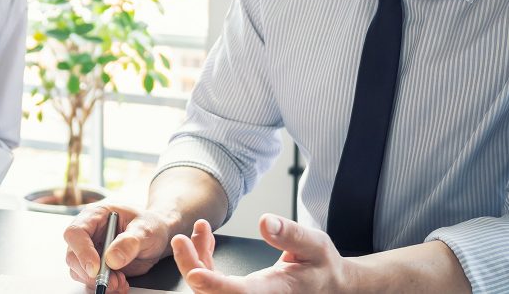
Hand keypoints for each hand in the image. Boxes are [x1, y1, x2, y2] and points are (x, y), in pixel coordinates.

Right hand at [64, 203, 174, 292]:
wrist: (157, 236)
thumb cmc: (150, 225)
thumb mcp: (145, 230)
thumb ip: (130, 242)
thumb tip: (112, 259)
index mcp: (95, 215)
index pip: (76, 232)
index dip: (82, 251)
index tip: (96, 268)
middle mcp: (88, 232)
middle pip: (73, 255)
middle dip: (91, 273)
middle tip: (113, 281)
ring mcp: (90, 250)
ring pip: (79, 271)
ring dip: (98, 281)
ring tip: (120, 282)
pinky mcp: (96, 265)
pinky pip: (90, 280)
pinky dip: (103, 286)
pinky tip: (120, 284)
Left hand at [172, 214, 349, 292]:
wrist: (327, 284)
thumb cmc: (322, 266)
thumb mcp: (315, 245)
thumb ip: (291, 234)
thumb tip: (265, 222)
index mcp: (275, 291)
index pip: (240, 293)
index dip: (214, 285)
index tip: (195, 274)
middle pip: (212, 293)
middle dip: (191, 266)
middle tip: (181, 240)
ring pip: (206, 287)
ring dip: (195, 258)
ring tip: (200, 229)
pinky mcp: (237, 291)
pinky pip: (211, 280)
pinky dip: (202, 259)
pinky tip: (205, 238)